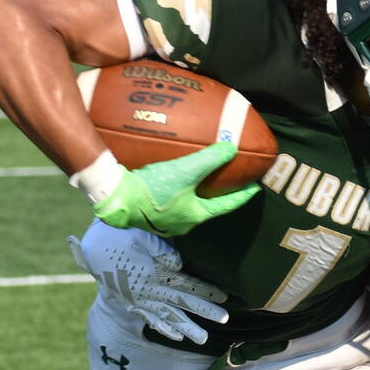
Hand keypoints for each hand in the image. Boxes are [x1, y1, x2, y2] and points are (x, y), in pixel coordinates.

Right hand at [67, 222, 227, 344]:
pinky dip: (163, 327)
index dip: (206, 291)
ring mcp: (139, 298)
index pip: (186, 284)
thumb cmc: (119, 234)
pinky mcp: (130, 301)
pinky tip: (176, 336)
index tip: (225, 297)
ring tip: (203, 339)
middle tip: (225, 320)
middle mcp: (148, 289)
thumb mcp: (140, 236)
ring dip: (186, 327)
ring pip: (167, 316)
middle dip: (204, 311)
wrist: (92, 245)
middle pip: (181, 302)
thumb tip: (180, 265)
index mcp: (153, 272)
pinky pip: (149, 318)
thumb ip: (161, 250)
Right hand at [93, 140, 259, 235]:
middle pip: (207, 207)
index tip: (254, 189)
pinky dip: (177, 189)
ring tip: (201, 179)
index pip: (226, 206)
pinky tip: (171, 177)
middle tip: (229, 182)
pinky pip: (170, 200)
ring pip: (187, 205)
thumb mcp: (184, 171)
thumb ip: (209, 159)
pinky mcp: (148, 213)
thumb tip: (232, 147)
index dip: (241, 196)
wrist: (115, 198)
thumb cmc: (152, 190)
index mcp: (195, 215)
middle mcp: (182, 222)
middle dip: (218, 195)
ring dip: (196, 193)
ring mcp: (164, 220)